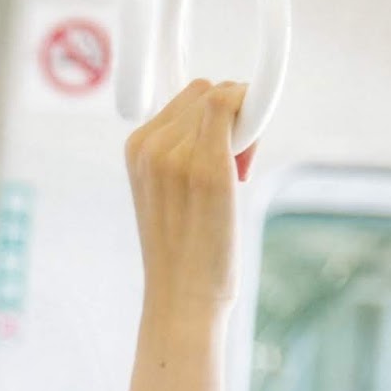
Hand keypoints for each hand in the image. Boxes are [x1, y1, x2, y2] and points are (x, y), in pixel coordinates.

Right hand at [125, 79, 252, 311]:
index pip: (186, 98)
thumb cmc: (183, 250)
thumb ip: (181, 150)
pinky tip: (250, 154)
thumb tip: (228, 110)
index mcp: (136, 149)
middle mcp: (150, 145)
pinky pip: (233, 103)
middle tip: (233, 168)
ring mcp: (177, 154)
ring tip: (234, 179)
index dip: (211, 117)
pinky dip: (254, 111)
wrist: (181, 297)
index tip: (222, 152)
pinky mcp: (208, 166)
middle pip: (206, 92)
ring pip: (224, 98)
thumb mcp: (166, 192)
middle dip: (228, 117)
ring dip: (244, 127)